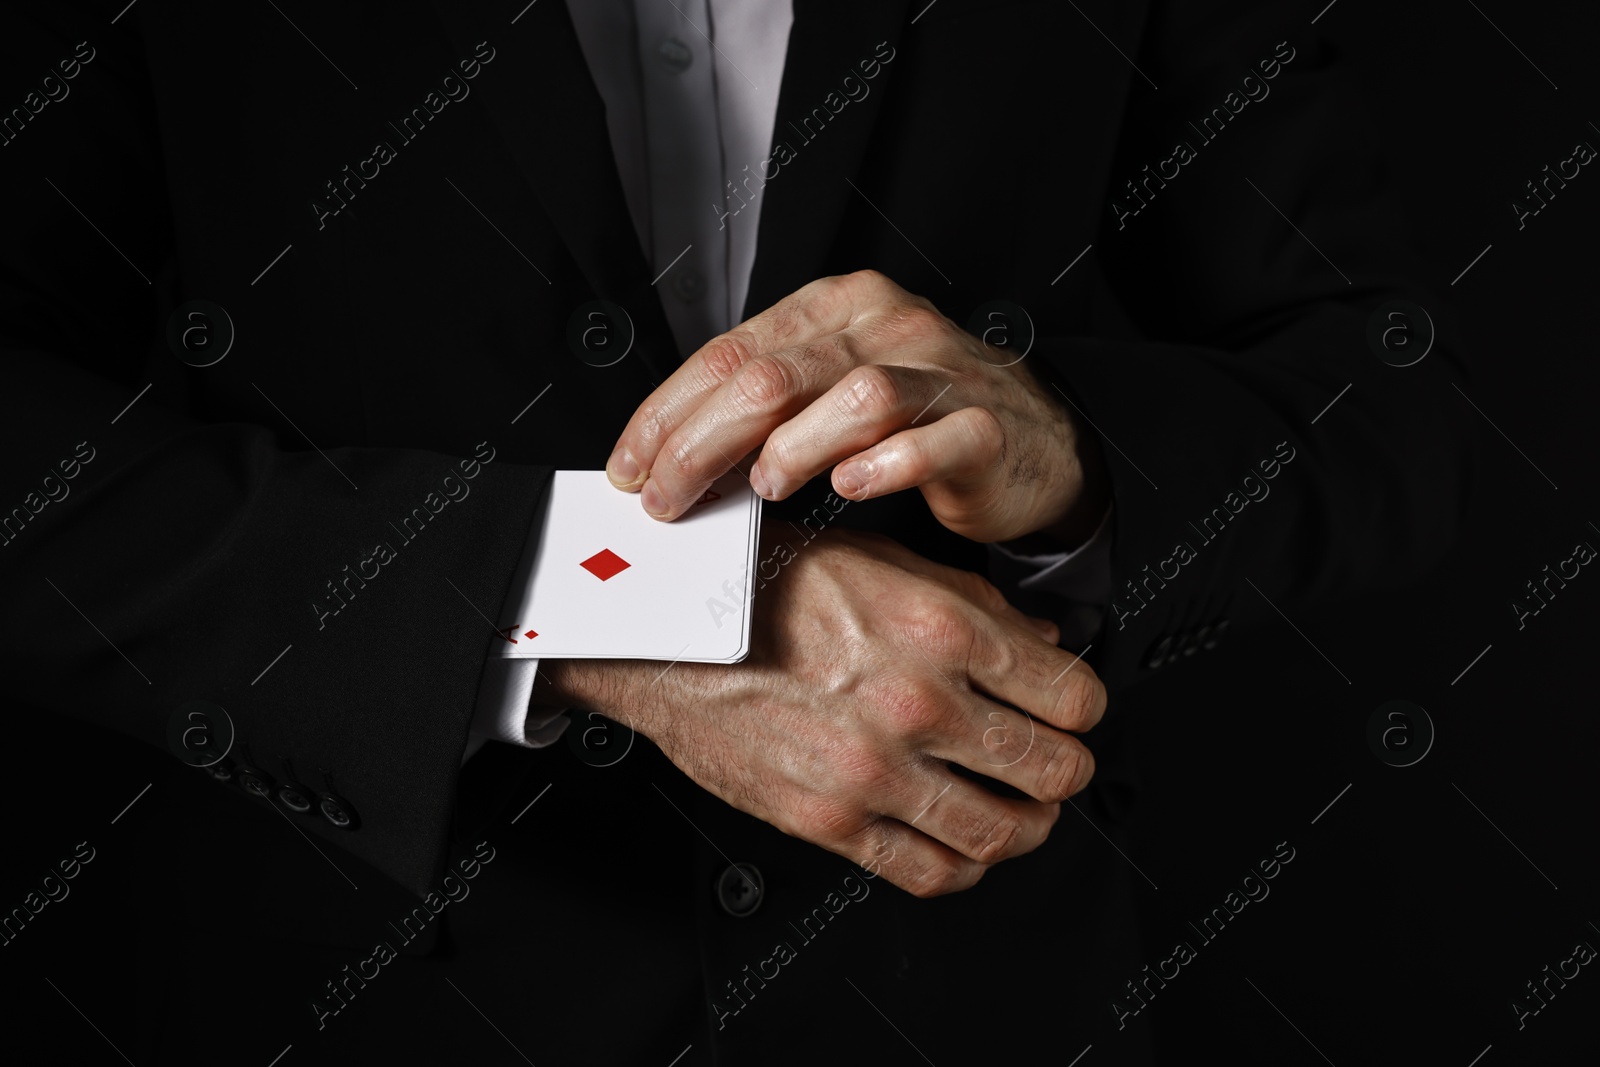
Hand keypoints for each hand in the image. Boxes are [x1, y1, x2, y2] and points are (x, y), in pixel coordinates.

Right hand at [537, 528, 1105, 897]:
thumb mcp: (882, 561)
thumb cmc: (765, 585)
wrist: (666, 632)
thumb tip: (1042, 640)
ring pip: (1004, 832)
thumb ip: (973, 605)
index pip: (1072, 695)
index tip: (1070, 712)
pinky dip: (966, 868)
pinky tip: (964, 847)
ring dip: (1028, 827)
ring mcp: (876, 768)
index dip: (1083, 708)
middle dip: (1066, 770)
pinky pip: (931, 872)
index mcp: (942, 626)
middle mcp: (919, 700)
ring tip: (1022, 812)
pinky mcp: (832, 821)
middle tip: (1053, 763)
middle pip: (1055, 769)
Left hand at [605, 269, 1108, 543]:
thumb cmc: (922, 416)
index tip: (631, 468)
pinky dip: (881, 466)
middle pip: (772, 376)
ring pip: (852, 395)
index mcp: (838, 307)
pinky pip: (927, 441)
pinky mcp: (985, 429)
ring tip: (764, 488)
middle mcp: (887, 326)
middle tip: (667, 499)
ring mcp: (942, 373)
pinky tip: (849, 489)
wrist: (1038, 437)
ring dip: (792, 447)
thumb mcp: (833, 389)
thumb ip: (766, 407)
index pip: (730, 351)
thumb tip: (670, 456)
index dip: (668, 414)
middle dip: (701, 444)